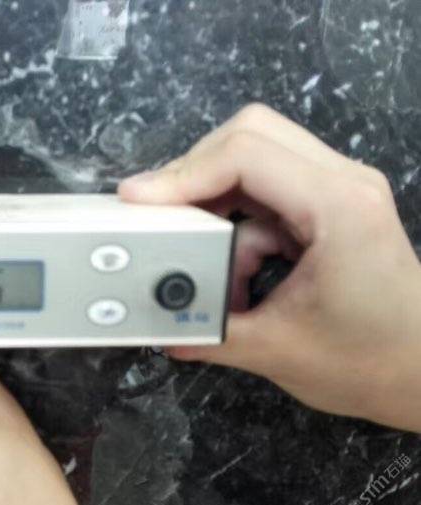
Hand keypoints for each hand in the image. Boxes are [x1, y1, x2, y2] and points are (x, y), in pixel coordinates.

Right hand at [119, 104, 420, 432]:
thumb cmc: (372, 363)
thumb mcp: (276, 351)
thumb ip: (206, 331)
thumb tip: (157, 323)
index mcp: (338, 207)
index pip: (245, 154)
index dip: (181, 173)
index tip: (139, 202)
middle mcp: (342, 183)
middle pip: (249, 135)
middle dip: (193, 174)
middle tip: (160, 216)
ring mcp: (338, 190)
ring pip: (254, 160)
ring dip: (215, 204)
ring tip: (205, 261)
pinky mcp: (328, 208)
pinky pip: (265, 193)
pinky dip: (236, 227)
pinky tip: (234, 275)